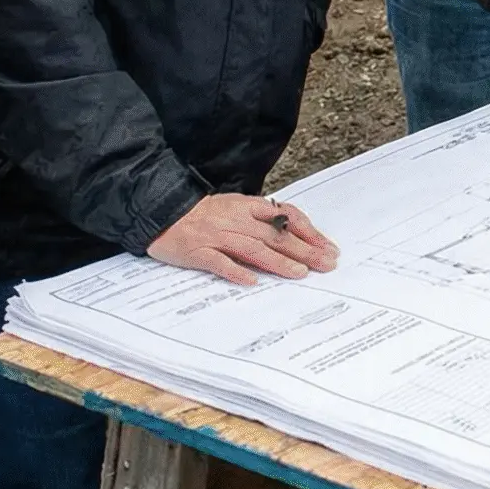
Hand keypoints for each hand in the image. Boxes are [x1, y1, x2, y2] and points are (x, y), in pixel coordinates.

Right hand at [147, 194, 336, 286]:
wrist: (161, 211)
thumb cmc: (202, 213)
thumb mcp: (236, 207)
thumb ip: (262, 220)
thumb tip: (294, 236)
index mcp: (247, 207)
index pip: (286, 218)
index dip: (309, 233)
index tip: (328, 247)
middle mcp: (236, 220)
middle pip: (275, 236)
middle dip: (304, 250)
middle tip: (326, 264)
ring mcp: (216, 236)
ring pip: (253, 249)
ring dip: (278, 262)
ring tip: (299, 273)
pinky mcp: (198, 252)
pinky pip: (218, 263)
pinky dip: (235, 271)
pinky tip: (252, 281)